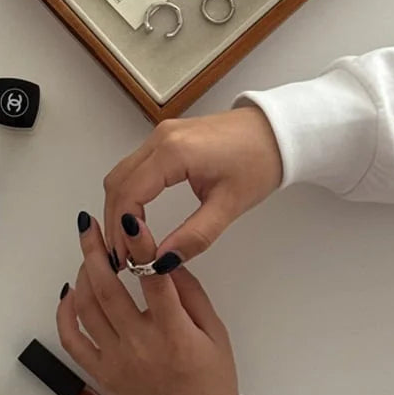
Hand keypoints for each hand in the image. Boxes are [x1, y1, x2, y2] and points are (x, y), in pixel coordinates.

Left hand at [57, 212, 237, 394]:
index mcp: (174, 333)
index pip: (153, 280)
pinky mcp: (101, 375)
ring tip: (87, 252)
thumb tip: (166, 258)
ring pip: (87, 309)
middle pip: (107, 289)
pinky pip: (73, 341)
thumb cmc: (212, 382)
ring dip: (82, 274)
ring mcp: (115, 361)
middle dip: (95, 250)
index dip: (140, 246)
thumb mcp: (215, 332)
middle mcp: (140, 345)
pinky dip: (65, 313)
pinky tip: (69, 292)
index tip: (128, 219)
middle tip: (89, 224)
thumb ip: (191, 293)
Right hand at [104, 106, 281, 270]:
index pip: (129, 194)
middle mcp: (160, 138)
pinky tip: (137, 217)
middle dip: (116, 223)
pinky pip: (135, 166)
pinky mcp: (167, 137)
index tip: (130, 259)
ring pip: (122, 173)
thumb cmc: (260, 162)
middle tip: (125, 258)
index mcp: (174, 152)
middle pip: (117, 183)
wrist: (278, 132)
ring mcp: (162, 134)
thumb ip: (194, 236)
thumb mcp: (229, 206)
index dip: (123, 231)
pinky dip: (130, 193)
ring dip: (120, 208)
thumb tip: (161, 262)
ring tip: (130, 243)